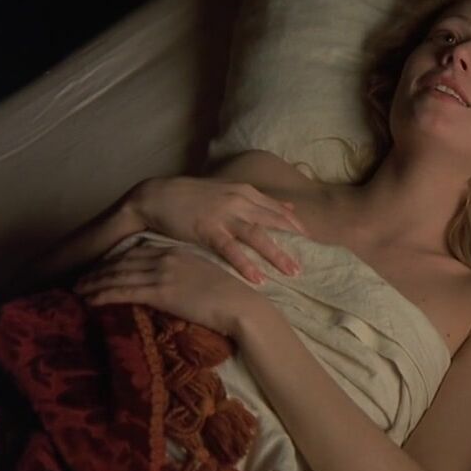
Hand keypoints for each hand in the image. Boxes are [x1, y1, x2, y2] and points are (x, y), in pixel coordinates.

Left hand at [75, 244, 268, 335]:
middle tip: (81, 280)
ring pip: (118, 276)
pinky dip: (102, 295)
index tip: (100, 268)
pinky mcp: (160, 292)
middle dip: (98, 271)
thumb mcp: (206, 277)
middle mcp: (166, 259)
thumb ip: (186, 274)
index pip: (136, 253)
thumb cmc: (231, 297)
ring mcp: (162, 274)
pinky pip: (123, 291)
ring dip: (94, 283)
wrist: (241, 306)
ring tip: (77, 291)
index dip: (114, 261)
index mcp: (177, 252)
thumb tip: (176, 285)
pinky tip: (88, 300)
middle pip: (122, 262)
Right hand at [130, 176, 307, 282]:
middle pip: (273, 221)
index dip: (296, 224)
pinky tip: (258, 278)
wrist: (156, 195)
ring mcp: (223, 214)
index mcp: (244, 192)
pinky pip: (231, 249)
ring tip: (292, 272)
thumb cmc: (193, 197)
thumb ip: (259, 200)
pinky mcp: (207, 229)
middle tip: (311, 260)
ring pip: (257, 236)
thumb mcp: (229, 191)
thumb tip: (289, 205)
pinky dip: (246, 264)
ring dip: (276, 255)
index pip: (277, 209)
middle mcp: (238, 201)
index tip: (314, 239)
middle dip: (294, 241)